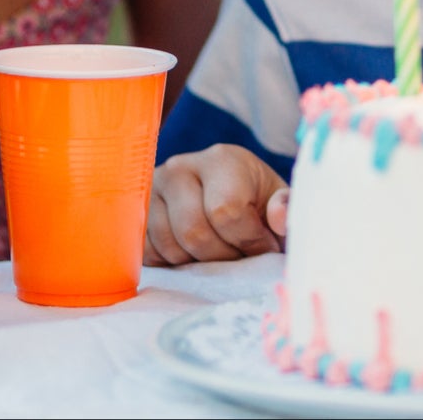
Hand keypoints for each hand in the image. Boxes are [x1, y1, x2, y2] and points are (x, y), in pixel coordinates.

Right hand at [146, 145, 287, 264]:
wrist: (228, 198)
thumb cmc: (257, 203)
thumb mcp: (280, 203)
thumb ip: (287, 210)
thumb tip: (279, 215)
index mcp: (222, 159)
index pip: (225, 212)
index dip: (248, 241)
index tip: (263, 246)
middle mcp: (181, 167)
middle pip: (194, 232)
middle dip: (223, 256)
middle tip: (239, 254)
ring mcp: (152, 189)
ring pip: (170, 246)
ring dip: (198, 262)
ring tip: (219, 251)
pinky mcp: (135, 213)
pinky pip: (148, 252)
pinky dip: (173, 263)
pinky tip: (193, 252)